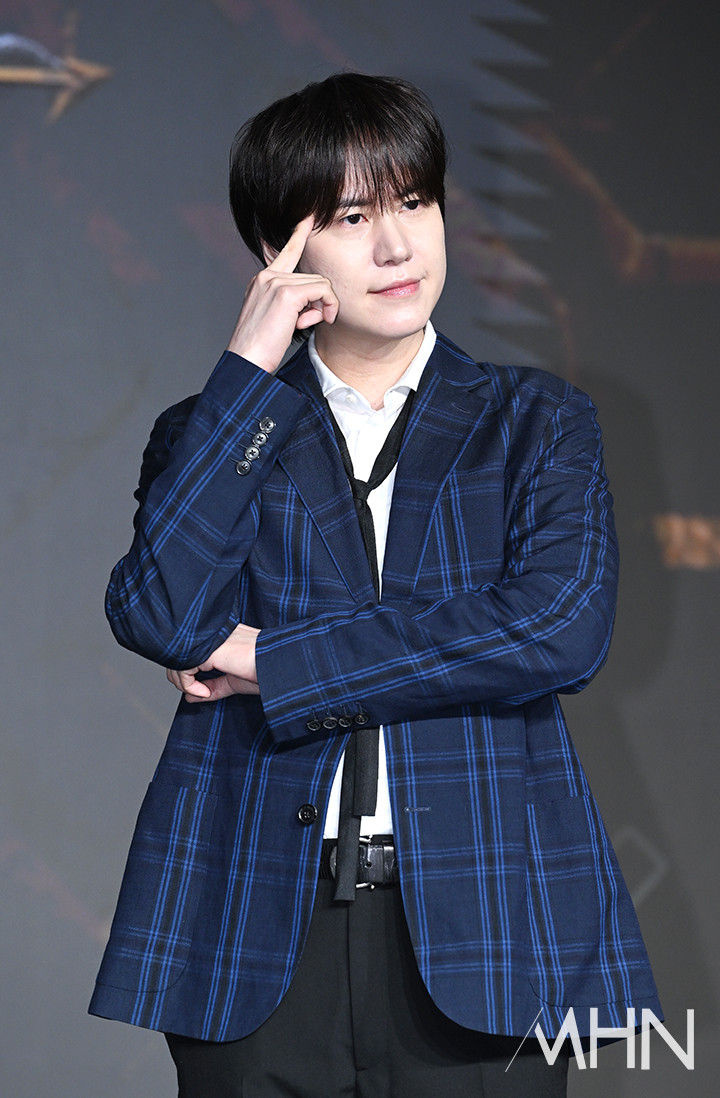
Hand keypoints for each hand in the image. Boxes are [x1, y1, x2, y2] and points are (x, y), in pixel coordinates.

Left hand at [166, 622, 260, 702]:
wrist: (278, 666)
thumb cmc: (264, 670)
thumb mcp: (233, 680)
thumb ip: (212, 686)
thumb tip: (189, 695)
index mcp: (220, 635)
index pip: (191, 649)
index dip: (189, 671)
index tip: (203, 691)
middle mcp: (212, 633)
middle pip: (180, 652)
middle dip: (182, 678)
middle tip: (200, 693)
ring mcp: (209, 640)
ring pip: (177, 660)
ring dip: (184, 683)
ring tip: (203, 694)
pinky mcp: (208, 650)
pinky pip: (183, 669)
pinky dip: (189, 685)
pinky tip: (205, 693)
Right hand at [227, 216, 337, 372]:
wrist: (247, 361)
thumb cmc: (260, 348)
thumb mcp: (276, 319)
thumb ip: (294, 305)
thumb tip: (316, 303)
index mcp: (261, 280)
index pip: (284, 252)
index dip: (298, 235)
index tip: (307, 218)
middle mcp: (267, 276)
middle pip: (312, 276)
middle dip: (318, 300)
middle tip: (310, 321)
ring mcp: (275, 282)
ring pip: (320, 283)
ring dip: (322, 306)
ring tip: (306, 325)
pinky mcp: (286, 293)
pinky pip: (322, 290)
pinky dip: (327, 306)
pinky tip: (317, 321)